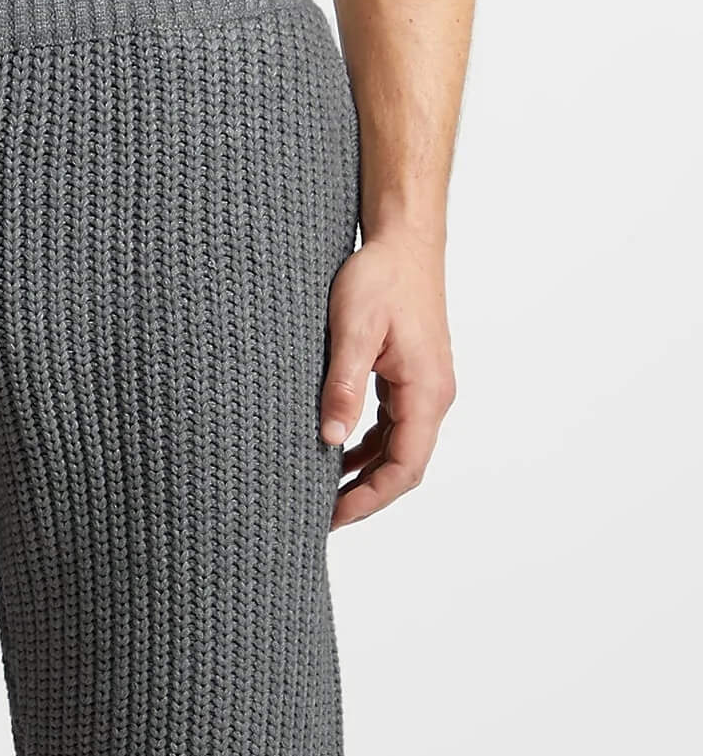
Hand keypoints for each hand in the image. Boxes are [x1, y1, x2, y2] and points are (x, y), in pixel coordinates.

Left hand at [319, 229, 455, 529]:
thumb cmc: (380, 276)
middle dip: (366, 496)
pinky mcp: (411, 380)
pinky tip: (337, 455)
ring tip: (324, 493)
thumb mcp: (353, 329)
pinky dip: (368, 449)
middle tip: (322, 516)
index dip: (370, 499)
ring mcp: (425, 389)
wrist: (403, 239)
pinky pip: (394, 429)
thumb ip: (344, 385)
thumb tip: (331, 438)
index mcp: (426, 391)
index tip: (333, 516)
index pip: (404, 467)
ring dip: (366, 475)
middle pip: (405, 467)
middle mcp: (433, 396)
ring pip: (399, 450)